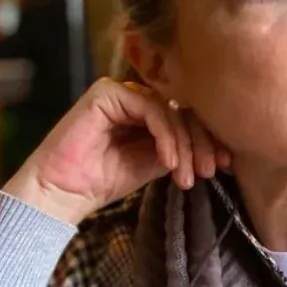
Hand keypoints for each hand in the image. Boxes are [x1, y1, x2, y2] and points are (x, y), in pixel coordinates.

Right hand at [2, 78, 230, 224]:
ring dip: (185, 144)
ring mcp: (120, 92)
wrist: (62, 195)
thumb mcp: (152, 164)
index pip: (185, 118)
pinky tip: (169, 160)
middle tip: (212, 170)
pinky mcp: (106, 93)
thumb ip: (177, 148)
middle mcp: (134, 98)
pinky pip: (150, 108)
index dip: (207, 140)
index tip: (225, 165)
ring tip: (188, 174)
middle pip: (182, 111)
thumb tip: (215, 145)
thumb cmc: (101, 181)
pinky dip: (165, 134)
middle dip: (201, 142)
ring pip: (169, 110)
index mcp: (145, 113)